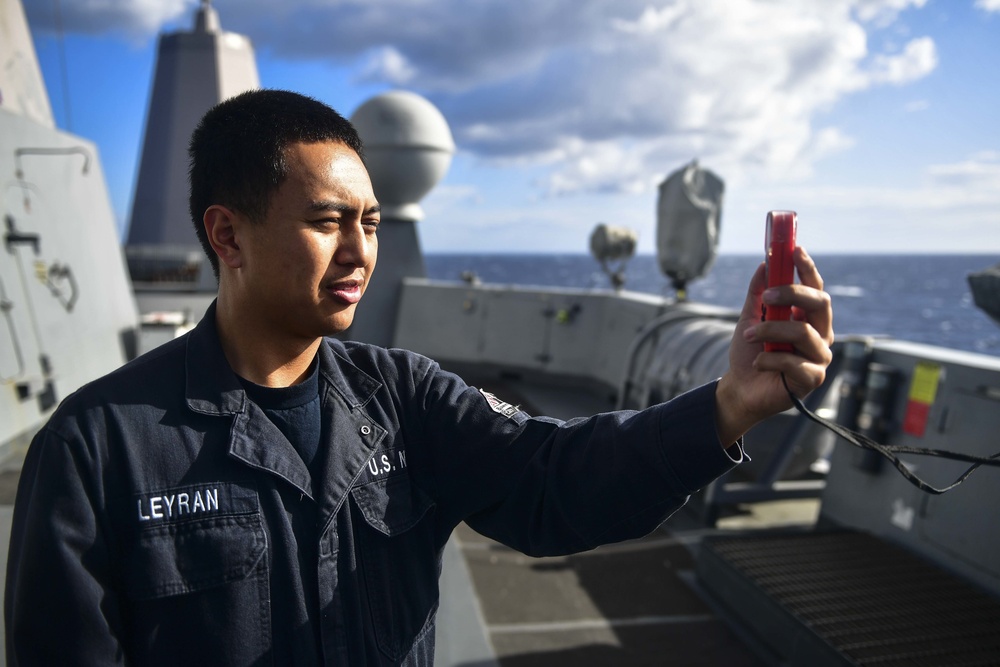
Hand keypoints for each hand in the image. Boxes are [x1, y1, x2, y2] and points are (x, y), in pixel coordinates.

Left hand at [715, 247, 833, 444]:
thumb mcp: (749, 317)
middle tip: (767, 297)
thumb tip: (766, 264)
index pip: (816, 288)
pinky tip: (758, 363)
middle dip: (793, 294)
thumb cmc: (750, 352)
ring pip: (803, 331)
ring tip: (749, 337)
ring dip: (769, 331)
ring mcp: (820, 357)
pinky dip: (769, 359)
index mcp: (809, 317)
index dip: (808, 268)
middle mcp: (820, 334)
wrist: (741, 387)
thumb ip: (758, 292)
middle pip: (820, 303)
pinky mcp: (813, 379)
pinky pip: (793, 361)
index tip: (794, 250)